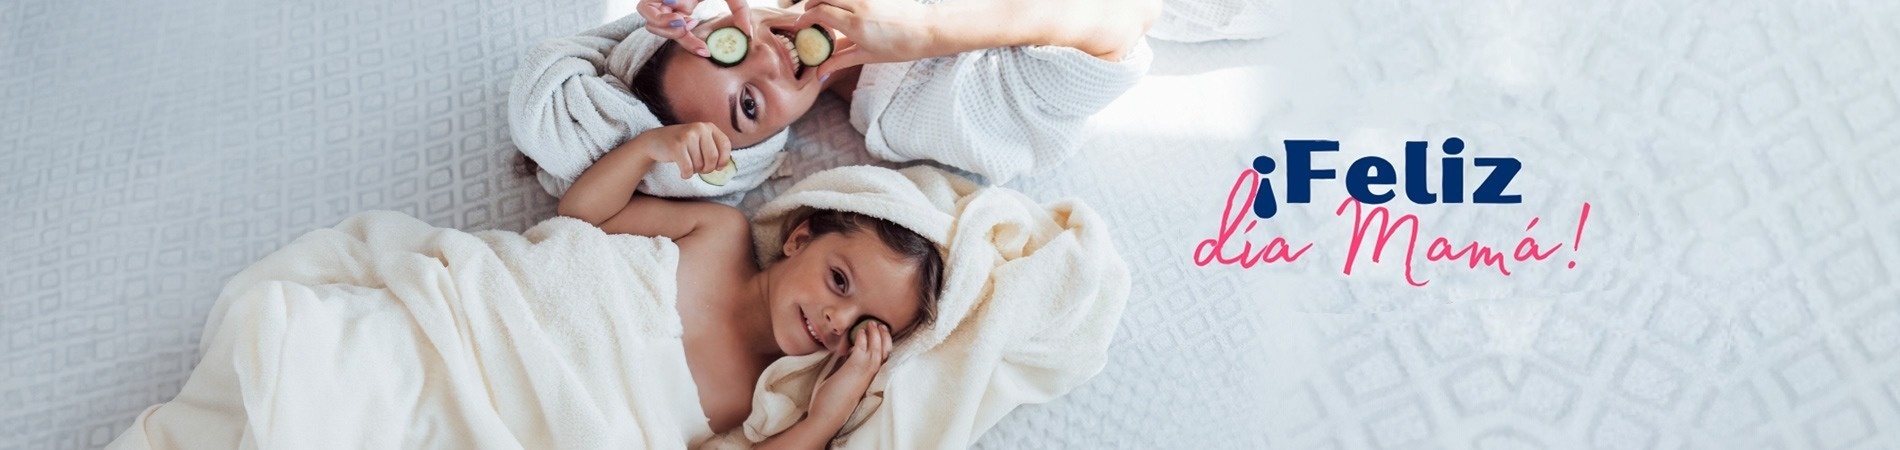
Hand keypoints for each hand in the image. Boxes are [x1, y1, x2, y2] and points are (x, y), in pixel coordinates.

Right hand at [631, 122, 731, 178]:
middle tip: (700, 169)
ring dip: (695, 171)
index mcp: (708, 127)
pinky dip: (686, 174)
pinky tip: (683, 172)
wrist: (654, 141)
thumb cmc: (681, 144)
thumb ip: (713, 149)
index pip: (725, 145)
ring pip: (700, 164)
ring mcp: (687, 136)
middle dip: (708, 169)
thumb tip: (725, 167)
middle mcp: (699, 128)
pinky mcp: (677, 146)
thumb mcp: (699, 141)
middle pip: (713, 157)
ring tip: (688, 166)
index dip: (724, 159)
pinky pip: (688, 168)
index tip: (718, 167)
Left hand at [639, 0, 755, 57]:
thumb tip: (749, 33)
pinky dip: (661, 19)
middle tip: (697, 33)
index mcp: (684, 8)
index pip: (683, 34)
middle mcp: (669, 5)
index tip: (707, 52)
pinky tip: (680, 16)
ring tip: (686, 22)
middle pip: (665, 32)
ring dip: (669, 30)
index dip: (692, 45)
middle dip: (681, 39)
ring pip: (652, 26)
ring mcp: (658, 0)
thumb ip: (740, 11)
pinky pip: (647, 13)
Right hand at [790, 0, 939, 80]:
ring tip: (824, 11)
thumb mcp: (868, 56)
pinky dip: (840, 0)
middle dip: (810, 4)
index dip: (805, 18)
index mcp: (856, 24)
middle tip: (809, 16)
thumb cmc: (901, 46)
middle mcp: (859, 5)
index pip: (819, 12)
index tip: (801, 26)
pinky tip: (842, 9)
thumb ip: (841, 60)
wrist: (928, 30)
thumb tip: (821, 73)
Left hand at [807, 321, 889, 425]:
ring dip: (876, 334)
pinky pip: (862, 350)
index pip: (882, 360)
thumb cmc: (831, 401)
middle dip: (884, 337)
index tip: (880, 334)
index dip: (883, 346)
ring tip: (872, 323)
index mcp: (868, 380)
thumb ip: (846, 367)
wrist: (826, 416)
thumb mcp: (842, 380)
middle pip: (885, 353)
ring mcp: (863, 373)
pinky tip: (860, 331)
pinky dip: (863, 338)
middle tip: (881, 325)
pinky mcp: (854, 370)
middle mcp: (870, 376)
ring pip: (877, 349)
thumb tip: (846, 353)